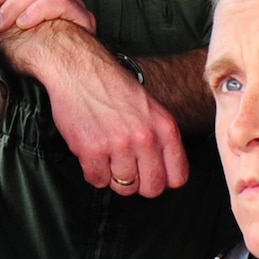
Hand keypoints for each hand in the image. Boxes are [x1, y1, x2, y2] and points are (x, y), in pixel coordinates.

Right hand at [11, 24, 189, 197]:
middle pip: (151, 188)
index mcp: (164, 127)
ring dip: (114, 176)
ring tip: (108, 155)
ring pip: (123, 187)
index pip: (178, 176)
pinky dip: (93, 172)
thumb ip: (161, 138)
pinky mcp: (92, 149)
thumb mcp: (151, 108)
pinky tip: (92, 153)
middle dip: (139, 184)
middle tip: (128, 171)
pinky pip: (97, 180)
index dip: (164, 181)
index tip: (153, 176)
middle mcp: (145, 137)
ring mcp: (119, 145)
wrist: (80, 69)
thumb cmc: (114, 87)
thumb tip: (166, 171)